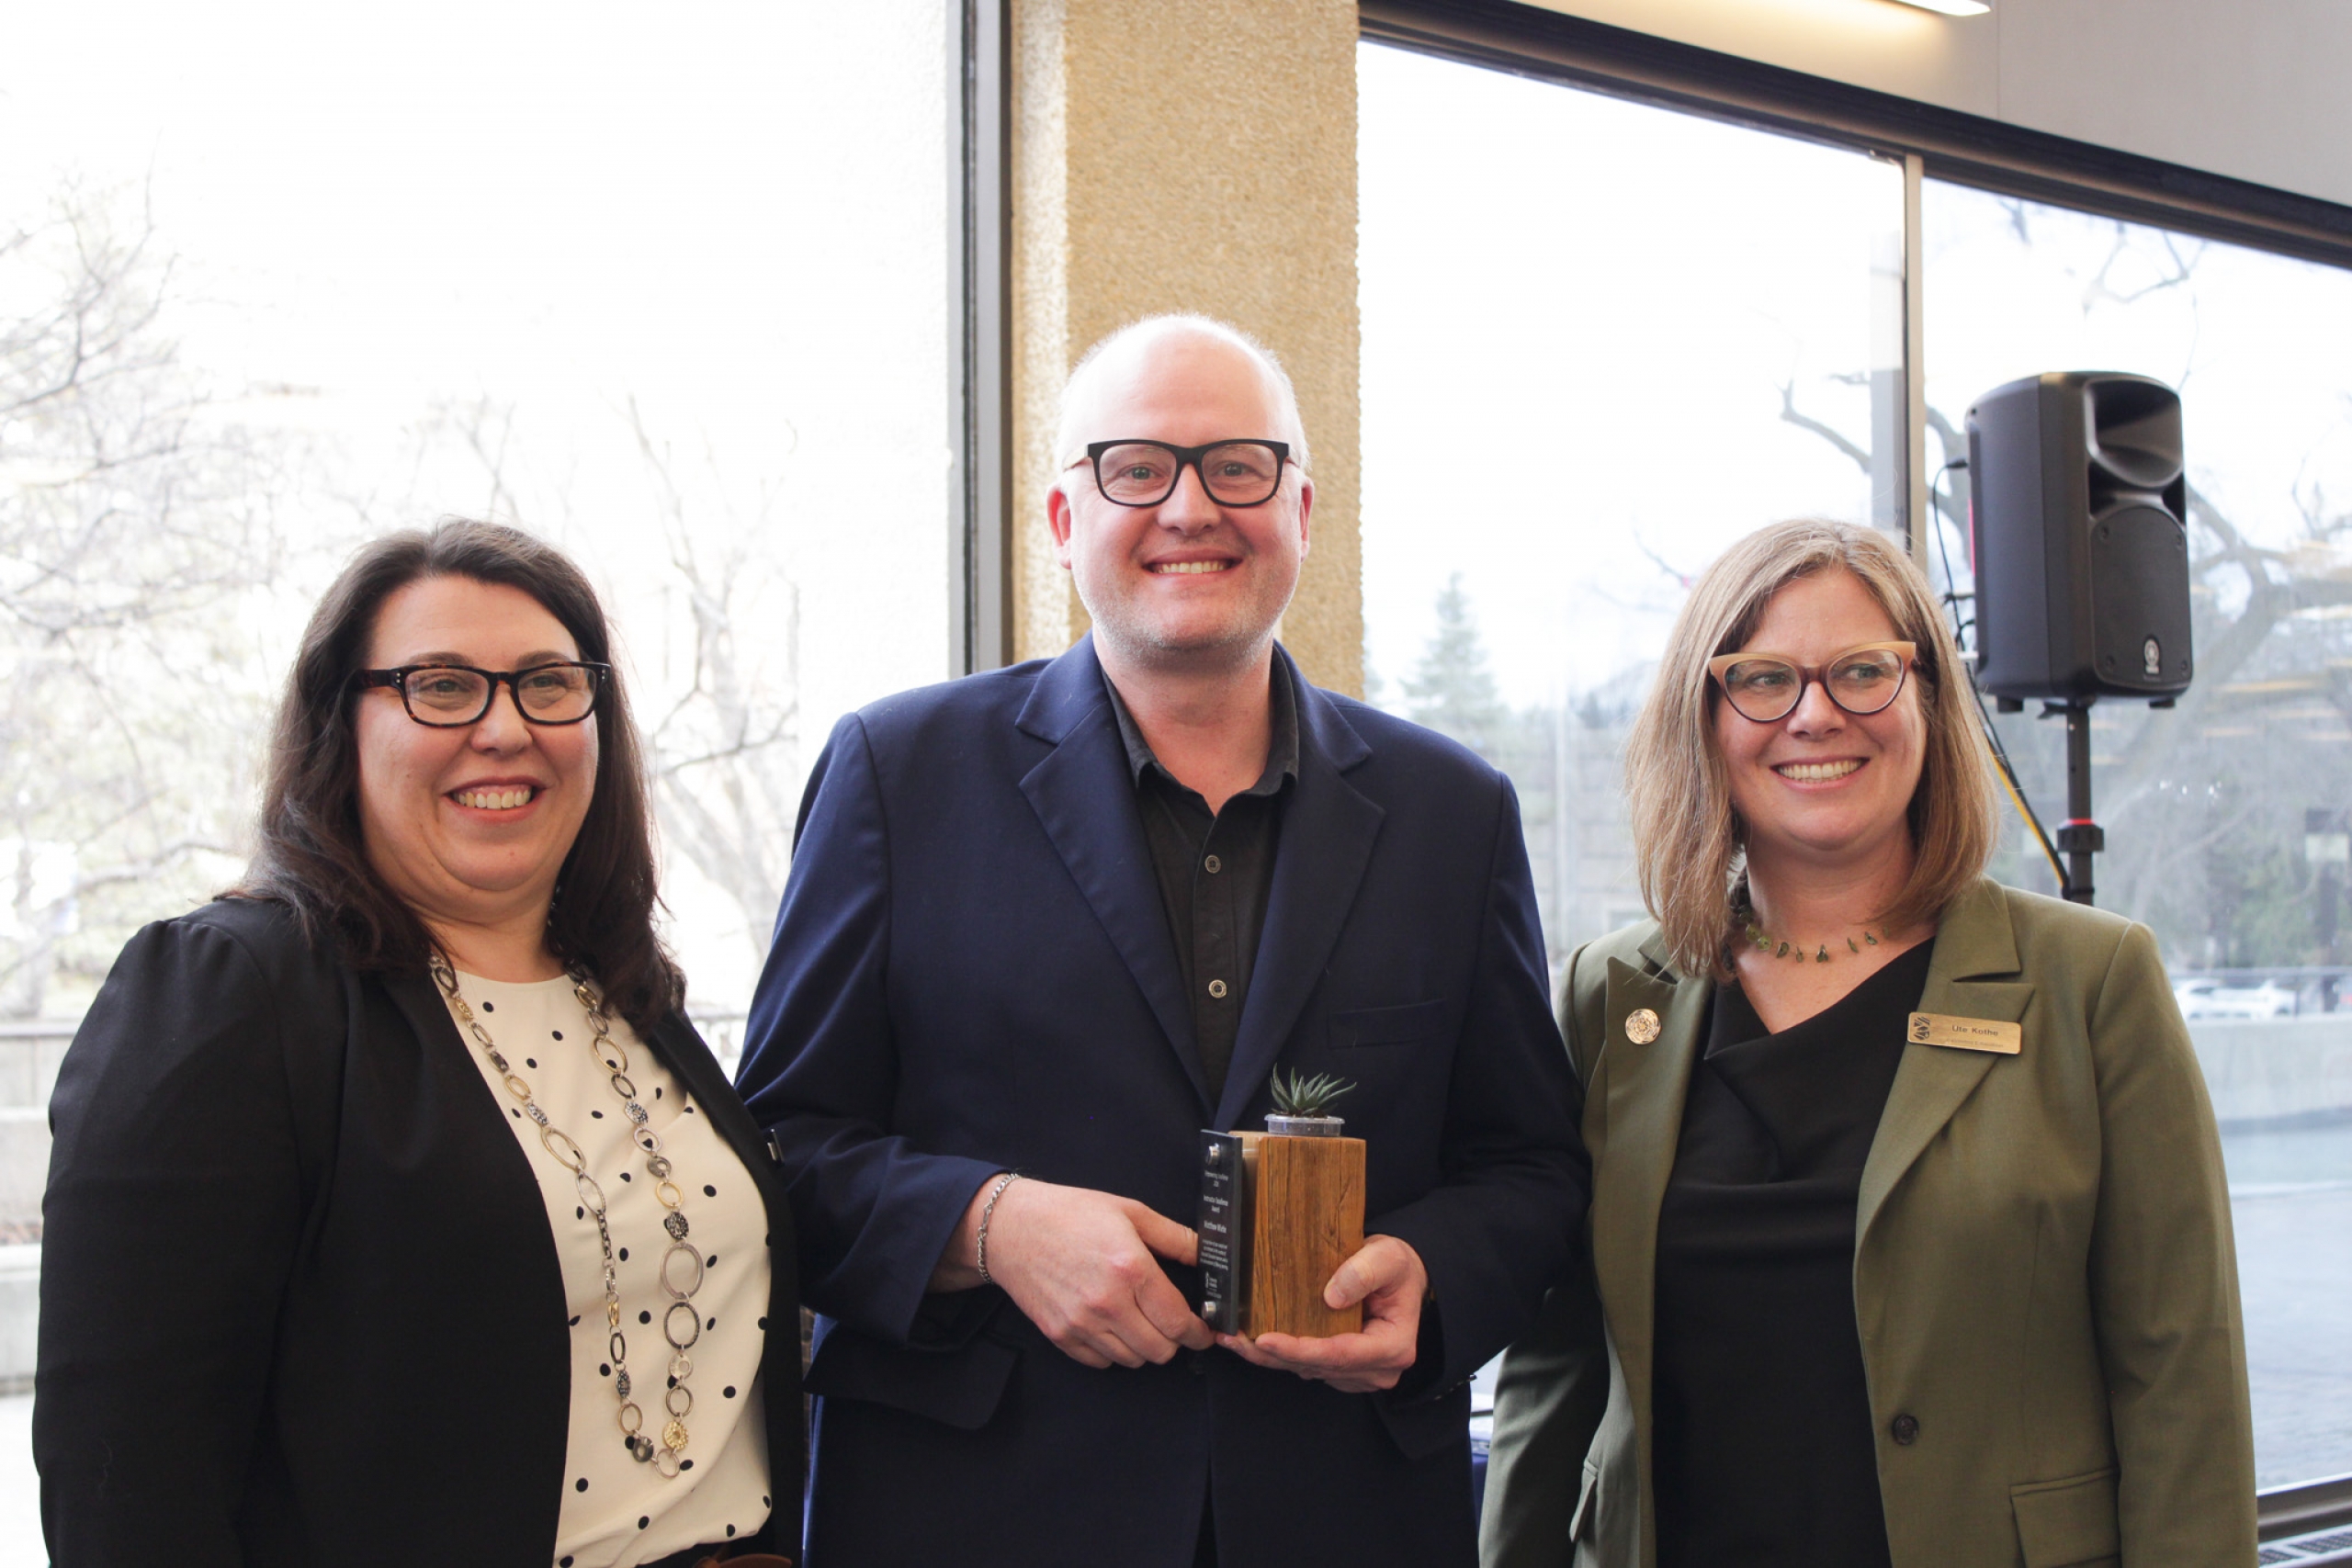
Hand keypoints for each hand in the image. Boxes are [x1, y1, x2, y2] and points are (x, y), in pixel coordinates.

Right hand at [933, 1176, 1214, 1368]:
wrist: (1011, 1228)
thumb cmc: (1070, 1215)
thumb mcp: (1130, 1212)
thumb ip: (1175, 1237)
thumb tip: (1208, 1254)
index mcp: (1130, 1269)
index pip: (1178, 1322)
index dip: (1198, 1332)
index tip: (1203, 1330)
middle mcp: (1107, 1303)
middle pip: (1161, 1350)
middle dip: (1173, 1339)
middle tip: (1170, 1322)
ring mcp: (1081, 1324)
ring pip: (1133, 1360)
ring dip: (1143, 1346)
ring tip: (1138, 1319)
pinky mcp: (1060, 1336)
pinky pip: (1101, 1363)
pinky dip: (1112, 1351)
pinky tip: (1111, 1325)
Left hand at [1217, 1234, 1427, 1393]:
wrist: (1400, 1276)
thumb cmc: (1396, 1267)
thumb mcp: (1388, 1257)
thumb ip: (1364, 1271)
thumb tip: (1333, 1296)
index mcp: (1393, 1346)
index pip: (1341, 1354)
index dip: (1301, 1350)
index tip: (1265, 1339)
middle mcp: (1378, 1369)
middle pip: (1318, 1367)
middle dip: (1273, 1355)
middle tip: (1233, 1338)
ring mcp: (1360, 1373)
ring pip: (1308, 1370)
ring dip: (1270, 1357)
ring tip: (1233, 1338)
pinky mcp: (1343, 1371)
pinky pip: (1307, 1366)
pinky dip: (1280, 1355)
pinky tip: (1252, 1341)